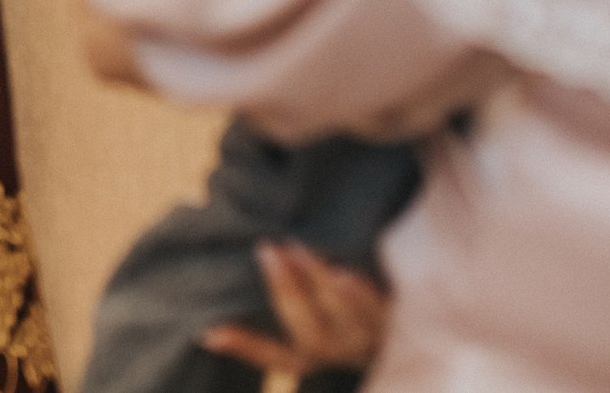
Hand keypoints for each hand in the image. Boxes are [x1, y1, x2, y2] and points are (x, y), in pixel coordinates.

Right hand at [199, 241, 390, 376]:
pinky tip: (344, 272)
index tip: (212, 330)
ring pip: (341, 315)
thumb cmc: (331, 323)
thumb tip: (206, 332)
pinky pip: (377, 309)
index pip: (271, 356)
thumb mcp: (299, 332)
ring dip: (319, 282)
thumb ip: (258, 333)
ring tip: (300, 250)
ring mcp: (367, 340)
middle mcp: (337, 353)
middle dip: (286, 289)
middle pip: (307, 328)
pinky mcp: (396, 322)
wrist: (403, 335)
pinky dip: (361, 293)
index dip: (243, 344)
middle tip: (269, 250)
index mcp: (306, 357)